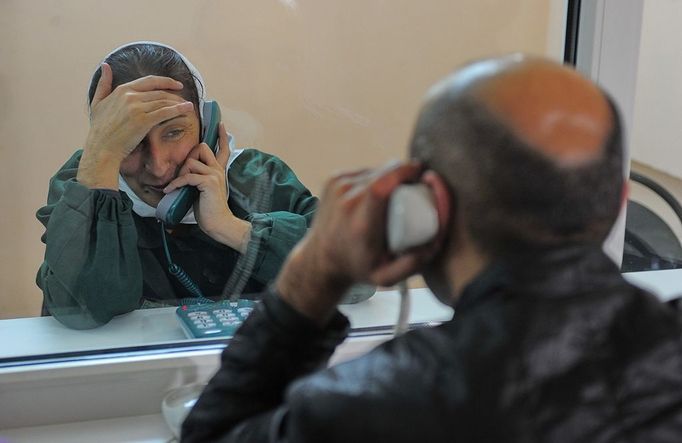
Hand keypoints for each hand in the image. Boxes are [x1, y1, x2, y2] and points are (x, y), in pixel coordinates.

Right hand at [78, 63, 193, 188]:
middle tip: (185, 100)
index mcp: (122, 90)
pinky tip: (187, 109)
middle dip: (175, 96)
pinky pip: (165, 112)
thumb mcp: (97, 102)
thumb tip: (105, 66)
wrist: (101, 148)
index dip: (166, 81)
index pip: (150, 81)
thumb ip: (103, 84)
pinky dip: (178, 109)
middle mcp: (130, 96)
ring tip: (189, 106)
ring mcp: (137, 108)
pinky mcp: (143, 121)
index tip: (177, 85)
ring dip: (179, 103)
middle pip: (160, 92)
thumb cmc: (99, 129)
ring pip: (164, 101)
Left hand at [164, 123, 251, 252]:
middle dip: (189, 157)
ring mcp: (214, 174)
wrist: (219, 223)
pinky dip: (176, 184)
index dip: (221, 136)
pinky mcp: (208, 182)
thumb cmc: (209, 210)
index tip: (221, 124)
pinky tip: (169, 191)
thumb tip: (183, 172)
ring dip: (181, 174)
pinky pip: (187, 176)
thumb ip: (198, 178)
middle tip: (183, 174)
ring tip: (177, 187)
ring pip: (191, 162)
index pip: (223, 149)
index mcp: (219, 171)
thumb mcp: (202, 189)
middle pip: (202, 148)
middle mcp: (218, 170)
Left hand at [276, 161, 439, 324]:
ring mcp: (337, 187)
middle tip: (413, 190)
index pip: (381, 185)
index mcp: (360, 223)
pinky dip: (375, 178)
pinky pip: (364, 171)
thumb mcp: (385, 277)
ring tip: (393, 197)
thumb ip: (412, 264)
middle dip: (403, 175)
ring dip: (389, 177)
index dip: (403, 171)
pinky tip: (377, 194)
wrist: (320, 260)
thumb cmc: (356, 267)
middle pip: (383, 173)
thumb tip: (434, 241)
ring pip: (375, 170)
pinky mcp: (333, 180)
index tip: (421, 172)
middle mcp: (346, 201)